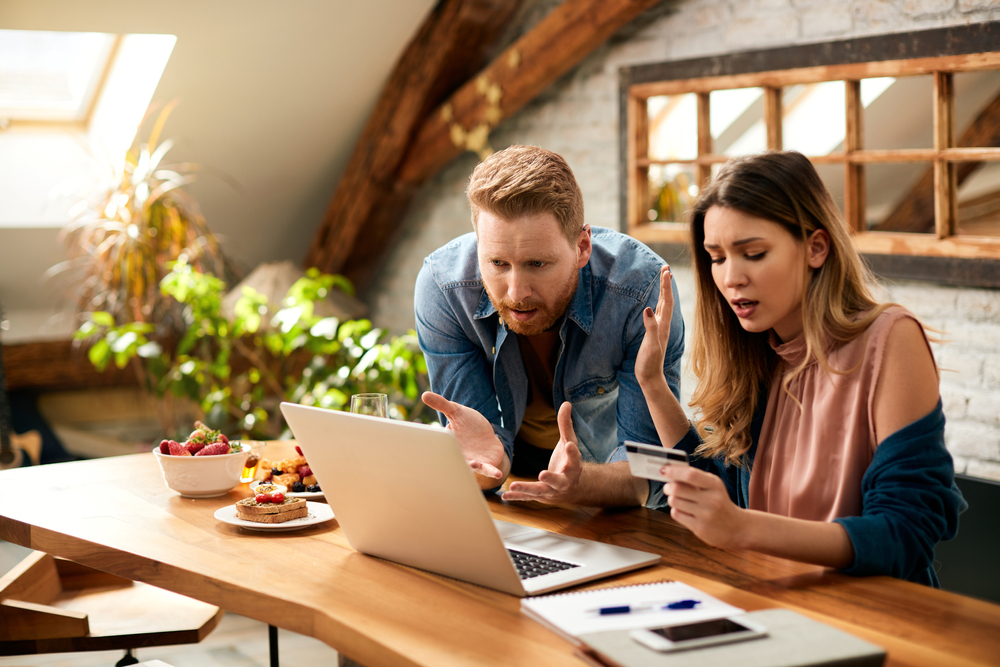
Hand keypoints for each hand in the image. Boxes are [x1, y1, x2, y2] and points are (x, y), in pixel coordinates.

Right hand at [421, 391, 505, 480]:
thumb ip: (441, 405)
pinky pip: (489, 470)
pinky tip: (498, 474)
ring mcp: (474, 462)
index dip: (437, 448)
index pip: (442, 447)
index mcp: (449, 444)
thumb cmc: (468, 425)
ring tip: (474, 464)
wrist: (486, 436)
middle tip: (453, 457)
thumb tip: (424, 394)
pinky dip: (492, 472)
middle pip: (456, 461)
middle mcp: (460, 456)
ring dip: (473, 467)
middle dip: (455, 461)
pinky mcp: (487, 465)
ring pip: (472, 467)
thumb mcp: (456, 412)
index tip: (432, 448)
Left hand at [502, 402, 582, 503]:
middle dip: (551, 478)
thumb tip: (566, 403)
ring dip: (526, 489)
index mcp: (573, 466)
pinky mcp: (540, 496)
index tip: (570, 445)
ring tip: (513, 486)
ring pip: (540, 491)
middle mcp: (564, 481)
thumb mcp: (569, 442)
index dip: (573, 453)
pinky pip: (528, 497)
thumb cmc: (569, 461)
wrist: (572, 488)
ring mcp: (551, 491)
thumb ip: (566, 425)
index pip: (574, 459)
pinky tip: (504, 496)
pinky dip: (516, 497)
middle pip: (558, 481)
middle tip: (543, 474)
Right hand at [636, 265, 673, 388]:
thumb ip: (650, 328)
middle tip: (666, 268)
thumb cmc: (649, 363)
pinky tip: (656, 301)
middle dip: (666, 284)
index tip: (666, 271)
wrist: (650, 377)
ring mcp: (658, 329)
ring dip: (664, 291)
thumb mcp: (650, 345)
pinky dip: (658, 302)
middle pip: (667, 300)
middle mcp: (663, 325)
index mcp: (662, 326)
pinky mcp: (653, 333)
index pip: (667, 301)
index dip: (666, 286)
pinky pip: (657, 313)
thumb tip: (648, 309)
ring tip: (664, 279)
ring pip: (663, 305)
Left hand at [660, 465, 744, 549]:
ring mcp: (706, 514)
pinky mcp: (699, 528)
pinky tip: (685, 511)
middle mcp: (711, 499)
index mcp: (714, 485)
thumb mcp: (713, 487)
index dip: (674, 471)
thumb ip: (695, 479)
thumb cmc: (719, 503)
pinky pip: (676, 514)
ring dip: (672, 499)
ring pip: (674, 501)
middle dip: (668, 487)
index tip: (663, 470)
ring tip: (680, 500)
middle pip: (677, 488)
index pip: (690, 474)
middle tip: (668, 487)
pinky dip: (676, 511)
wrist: (737, 528)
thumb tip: (670, 471)